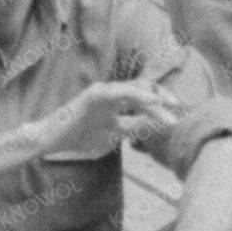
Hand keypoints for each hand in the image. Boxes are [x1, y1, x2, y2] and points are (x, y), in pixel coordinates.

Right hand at [31, 78, 177, 163]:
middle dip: (163, 98)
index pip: (144, 98)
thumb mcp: (112, 136)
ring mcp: (103, 92)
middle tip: (180, 108)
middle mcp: (112, 94)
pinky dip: (135, 94)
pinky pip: (118, 92)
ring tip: (170, 108)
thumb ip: (132, 128)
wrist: (51, 139)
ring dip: (155, 99)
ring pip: (135, 91)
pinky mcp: (94, 95)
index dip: (162, 103)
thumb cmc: (78, 137)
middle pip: (144, 91)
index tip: (178, 113)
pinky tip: (150, 99)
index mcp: (117, 102)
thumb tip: (155, 126)